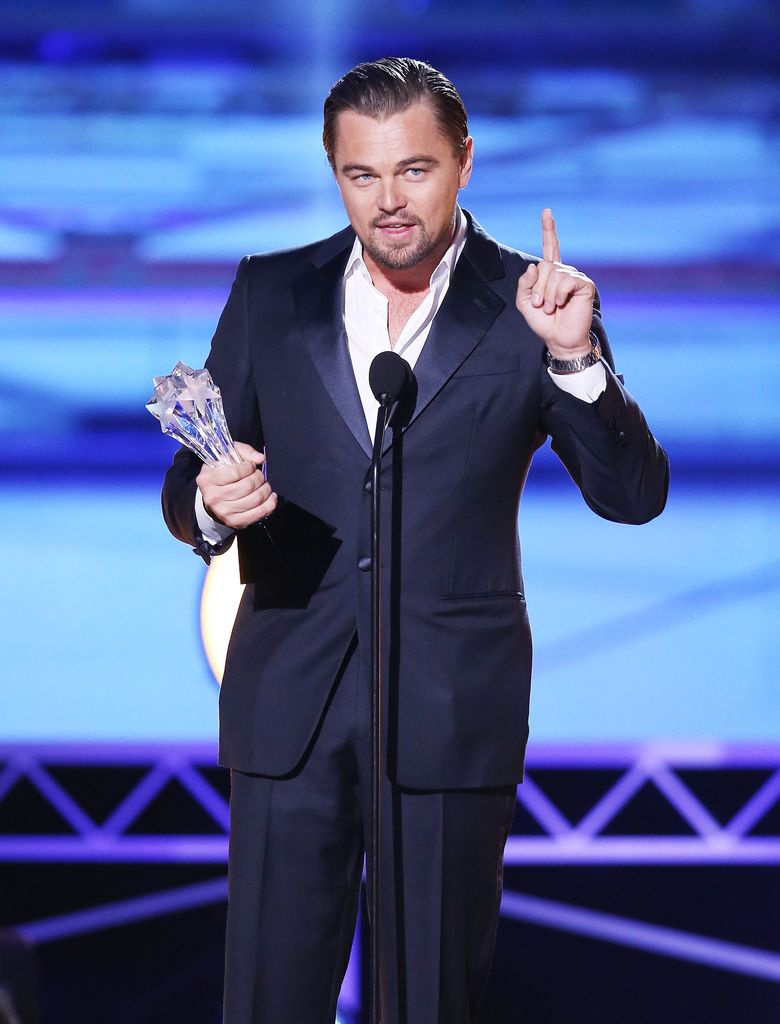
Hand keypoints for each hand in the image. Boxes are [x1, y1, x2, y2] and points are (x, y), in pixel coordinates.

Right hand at [196, 441, 277, 529]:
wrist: (214, 498)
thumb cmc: (222, 473)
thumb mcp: (227, 456)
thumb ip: (244, 451)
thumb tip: (260, 459)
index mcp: (207, 479)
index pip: (235, 472)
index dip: (249, 467)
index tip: (251, 466)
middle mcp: (213, 497)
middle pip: (247, 486)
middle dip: (259, 478)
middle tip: (259, 475)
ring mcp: (223, 512)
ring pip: (255, 499)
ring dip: (266, 490)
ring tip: (265, 485)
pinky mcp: (235, 522)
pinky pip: (259, 513)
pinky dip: (270, 504)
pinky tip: (271, 497)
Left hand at [515, 209, 594, 360]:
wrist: (559, 339)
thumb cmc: (544, 322)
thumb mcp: (525, 303)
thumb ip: (524, 284)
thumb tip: (534, 265)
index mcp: (550, 273)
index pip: (550, 247)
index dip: (549, 230)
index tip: (546, 212)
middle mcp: (564, 271)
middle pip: (544, 266)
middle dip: (537, 288)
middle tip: (541, 305)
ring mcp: (575, 276)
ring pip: (554, 274)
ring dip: (547, 295)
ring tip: (551, 308)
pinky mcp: (584, 284)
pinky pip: (566, 280)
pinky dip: (559, 294)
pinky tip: (561, 304)